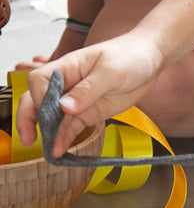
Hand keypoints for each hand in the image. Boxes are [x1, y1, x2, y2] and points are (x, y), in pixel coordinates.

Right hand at [16, 29, 164, 158]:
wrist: (151, 60)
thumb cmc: (130, 55)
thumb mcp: (111, 71)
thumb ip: (88, 89)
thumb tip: (65, 106)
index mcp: (68, 66)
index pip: (40, 81)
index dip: (40, 97)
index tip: (50, 110)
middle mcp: (67, 84)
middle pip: (37, 100)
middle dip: (29, 119)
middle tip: (29, 138)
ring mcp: (76, 100)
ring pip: (52, 118)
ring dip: (48, 134)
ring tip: (50, 152)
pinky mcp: (87, 113)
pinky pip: (70, 128)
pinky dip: (64, 139)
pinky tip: (61, 151)